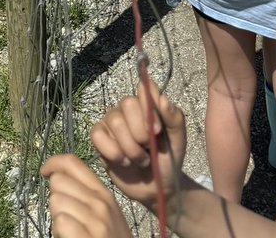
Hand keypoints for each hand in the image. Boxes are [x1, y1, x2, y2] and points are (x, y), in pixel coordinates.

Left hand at [41, 155, 133, 237]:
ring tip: (69, 230)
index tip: (44, 172)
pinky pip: (61, 222)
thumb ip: (85, 193)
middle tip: (66, 215)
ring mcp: (96, 221)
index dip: (52, 163)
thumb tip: (56, 176)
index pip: (72, 162)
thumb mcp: (105, 213)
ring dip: (56, 218)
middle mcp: (101, 202)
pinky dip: (59, 231)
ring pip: (56, 201)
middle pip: (58, 181)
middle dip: (55, 197)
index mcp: (103, 192)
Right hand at [89, 80, 186, 207]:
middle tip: (149, 148)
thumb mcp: (178, 141)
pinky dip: (112, 151)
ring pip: (115, 122)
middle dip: (140, 132)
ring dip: (131, 148)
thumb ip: (175, 119)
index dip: (149, 106)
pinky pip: (98, 135)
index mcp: (147, 105)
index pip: (144, 88)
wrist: (156, 188)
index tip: (158, 130)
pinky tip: (124, 162)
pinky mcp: (99, 137)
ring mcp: (111, 122)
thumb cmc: (167, 160)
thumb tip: (164, 100)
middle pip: (127, 103)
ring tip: (141, 160)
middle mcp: (127, 109)